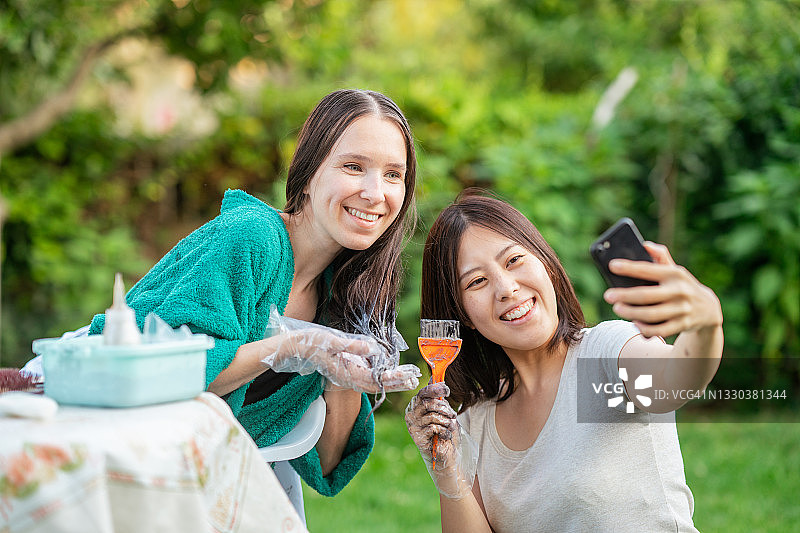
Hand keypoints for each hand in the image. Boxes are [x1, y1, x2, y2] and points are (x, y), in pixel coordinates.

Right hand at [262, 307, 420, 392]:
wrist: (293, 347)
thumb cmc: (311, 343)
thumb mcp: (331, 341)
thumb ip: (351, 346)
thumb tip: (370, 348)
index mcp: (347, 372)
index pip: (375, 379)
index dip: (393, 379)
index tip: (408, 376)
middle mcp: (348, 376)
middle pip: (377, 384)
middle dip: (397, 382)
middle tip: (416, 379)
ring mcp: (347, 373)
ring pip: (373, 381)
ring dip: (391, 380)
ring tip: (409, 377)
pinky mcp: (345, 368)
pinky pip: (366, 375)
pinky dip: (380, 375)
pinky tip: (389, 372)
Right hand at [405, 382, 458, 465]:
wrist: (446, 453)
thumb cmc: (445, 431)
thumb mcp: (444, 412)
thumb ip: (439, 398)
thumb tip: (436, 379)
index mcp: (417, 406)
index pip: (423, 393)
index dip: (435, 389)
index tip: (447, 390)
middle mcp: (412, 414)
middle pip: (428, 403)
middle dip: (444, 408)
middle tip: (452, 414)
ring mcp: (413, 426)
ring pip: (432, 416)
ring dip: (446, 421)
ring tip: (449, 426)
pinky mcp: (417, 437)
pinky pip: (433, 428)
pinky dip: (444, 431)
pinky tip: (445, 435)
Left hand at [603, 241, 722, 337]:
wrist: (708, 308)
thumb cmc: (682, 285)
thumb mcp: (675, 269)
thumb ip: (660, 256)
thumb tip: (645, 245)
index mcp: (674, 273)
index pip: (648, 269)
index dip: (629, 267)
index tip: (612, 266)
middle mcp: (679, 291)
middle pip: (646, 295)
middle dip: (624, 295)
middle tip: (608, 295)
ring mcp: (682, 309)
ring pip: (651, 314)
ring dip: (631, 313)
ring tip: (617, 308)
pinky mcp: (683, 325)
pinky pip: (660, 329)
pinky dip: (645, 328)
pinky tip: (634, 323)